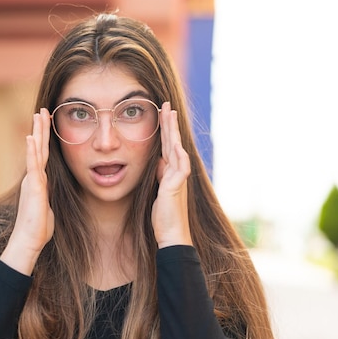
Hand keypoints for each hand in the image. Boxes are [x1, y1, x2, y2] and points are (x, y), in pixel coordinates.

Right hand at [0, 108, 54, 274]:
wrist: (30, 240)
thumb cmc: (39, 228)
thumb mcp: (48, 206)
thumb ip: (48, 196)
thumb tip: (51, 195)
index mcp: (38, 181)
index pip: (43, 155)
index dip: (45, 139)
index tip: (46, 123)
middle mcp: (34, 177)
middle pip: (39, 148)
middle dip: (41, 128)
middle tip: (42, 110)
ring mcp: (32, 180)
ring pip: (35, 151)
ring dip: (37, 132)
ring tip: (38, 114)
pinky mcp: (33, 186)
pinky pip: (33, 165)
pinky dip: (32, 150)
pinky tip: (32, 137)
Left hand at [152, 102, 192, 247]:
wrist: (171, 234)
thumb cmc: (164, 215)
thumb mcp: (157, 190)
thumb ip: (159, 175)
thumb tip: (158, 162)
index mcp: (170, 172)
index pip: (167, 145)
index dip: (165, 129)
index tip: (162, 113)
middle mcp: (176, 172)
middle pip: (172, 142)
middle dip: (169, 123)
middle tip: (166, 105)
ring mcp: (178, 179)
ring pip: (176, 150)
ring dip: (173, 132)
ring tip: (170, 115)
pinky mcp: (177, 188)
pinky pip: (180, 168)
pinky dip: (178, 155)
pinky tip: (176, 144)